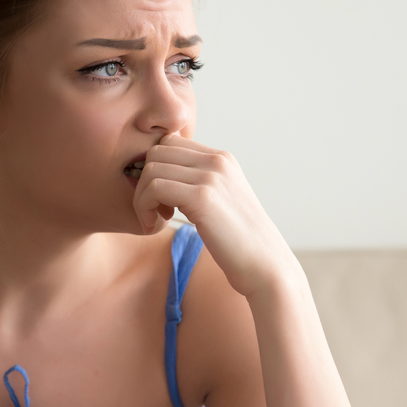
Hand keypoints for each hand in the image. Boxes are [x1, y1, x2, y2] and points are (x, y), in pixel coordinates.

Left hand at [132, 133, 293, 297]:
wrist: (263, 263)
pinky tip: (157, 226)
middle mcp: (217, 160)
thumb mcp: (220, 201)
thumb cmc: (237, 241)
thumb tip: (160, 176)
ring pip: (151, 169)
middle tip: (153, 211)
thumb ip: (198, 183)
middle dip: (144, 181)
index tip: (160, 199)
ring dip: (142, 198)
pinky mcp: (202, 196)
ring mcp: (210, 176)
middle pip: (156, 151)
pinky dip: (145, 208)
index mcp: (221, 159)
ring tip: (155, 220)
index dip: (155, 169)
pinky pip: (154, 188)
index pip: (169, 142)